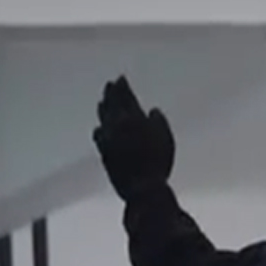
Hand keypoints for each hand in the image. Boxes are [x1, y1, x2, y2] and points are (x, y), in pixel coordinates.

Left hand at [93, 77, 175, 203]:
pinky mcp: (103, 152)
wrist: (141, 187)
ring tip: (103, 101)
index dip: (123, 87)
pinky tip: (100, 127)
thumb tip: (152, 111)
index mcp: (132, 119)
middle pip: (111, 104)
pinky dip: (100, 127)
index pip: (125, 97)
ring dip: (103, 107)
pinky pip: (99, 135)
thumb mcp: (167, 140)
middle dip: (111, 93)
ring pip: (103, 118)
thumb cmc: (158, 163)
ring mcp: (107, 138)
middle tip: (110, 84)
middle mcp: (116, 125)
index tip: (121, 78)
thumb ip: (158, 122)